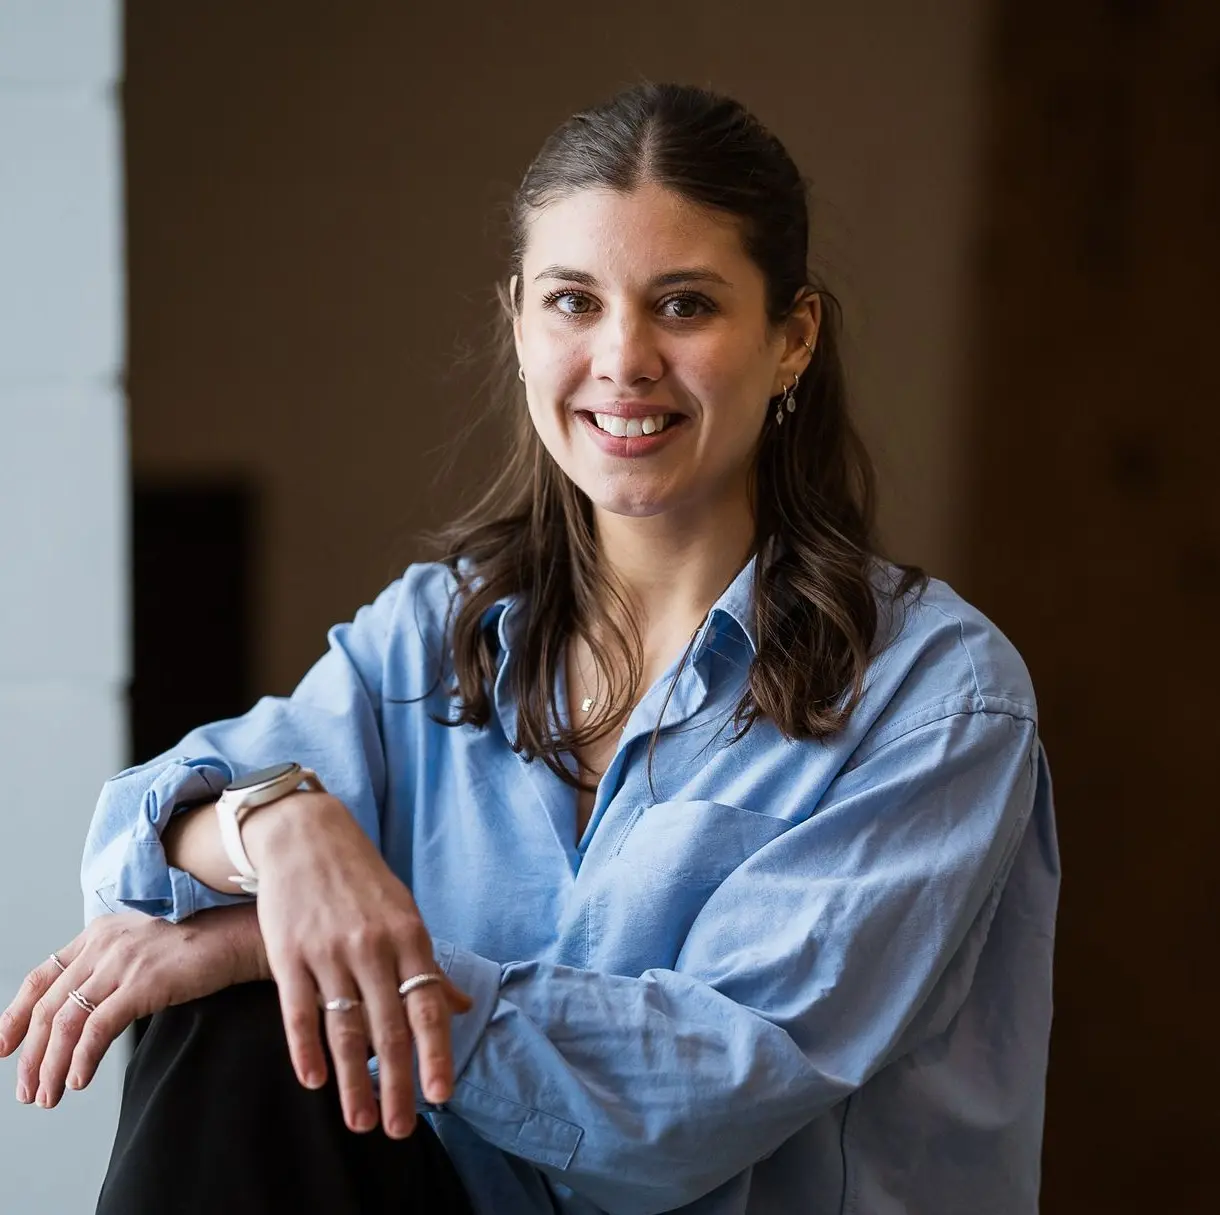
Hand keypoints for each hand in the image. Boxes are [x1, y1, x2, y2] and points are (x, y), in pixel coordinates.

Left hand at [0, 905, 264, 1107]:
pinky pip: (97, 1028)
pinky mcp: (143, 982)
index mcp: (99, 933)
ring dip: (52, 1066)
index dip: (16, 1015)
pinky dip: (83, 1058)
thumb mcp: (144, 947)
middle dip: (32, 1056)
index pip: (41, 976)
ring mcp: (123, 962)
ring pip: (67, 1022)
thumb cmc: (200, 947)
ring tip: (50, 1096)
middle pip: (50, 1007)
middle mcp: (104, 944)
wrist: (239, 937)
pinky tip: (80, 1079)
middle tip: (28, 1091)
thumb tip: (88, 1009)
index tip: (4, 1047)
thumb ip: (113, 967)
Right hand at [243, 792, 471, 1140]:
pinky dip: (305, 1049)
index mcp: (409, 937)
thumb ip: (428, 966)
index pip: (427, 1007)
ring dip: (351, 1083)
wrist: (308, 836)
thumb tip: (462, 1007)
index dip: (435, 1054)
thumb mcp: (406, 914)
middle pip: (388, 1029)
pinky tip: (313, 1081)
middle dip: (395, 1085)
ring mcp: (329, 951)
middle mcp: (372, 947)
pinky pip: (298, 1011)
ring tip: (359, 1122)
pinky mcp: (288, 954)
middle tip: (399, 1130)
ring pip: (344, 1029)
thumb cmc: (363, 881)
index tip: (441, 1096)